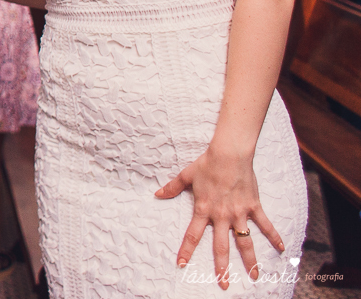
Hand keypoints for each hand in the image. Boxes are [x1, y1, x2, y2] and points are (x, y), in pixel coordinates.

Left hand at [155, 145, 284, 288]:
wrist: (229, 154)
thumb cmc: (207, 164)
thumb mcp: (186, 175)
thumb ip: (172, 187)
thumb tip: (157, 194)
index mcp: (204, 209)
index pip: (192, 234)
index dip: (186, 250)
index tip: (182, 264)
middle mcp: (222, 215)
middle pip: (221, 246)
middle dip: (221, 267)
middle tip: (223, 285)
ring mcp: (239, 213)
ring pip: (245, 242)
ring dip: (250, 260)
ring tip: (254, 277)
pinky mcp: (253, 207)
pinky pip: (265, 225)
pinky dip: (274, 236)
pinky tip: (282, 249)